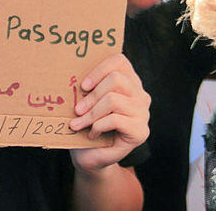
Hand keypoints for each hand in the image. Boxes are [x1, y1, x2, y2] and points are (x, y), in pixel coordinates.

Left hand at [69, 54, 150, 172]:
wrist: (89, 156)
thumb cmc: (85, 124)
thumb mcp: (84, 101)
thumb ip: (87, 86)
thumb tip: (72, 73)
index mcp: (128, 81)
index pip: (119, 61)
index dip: (99, 69)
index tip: (83, 86)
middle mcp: (140, 94)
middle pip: (116, 79)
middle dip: (92, 96)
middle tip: (77, 110)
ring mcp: (143, 113)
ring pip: (113, 99)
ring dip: (91, 113)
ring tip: (78, 124)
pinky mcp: (141, 131)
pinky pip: (116, 119)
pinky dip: (98, 126)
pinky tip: (92, 134)